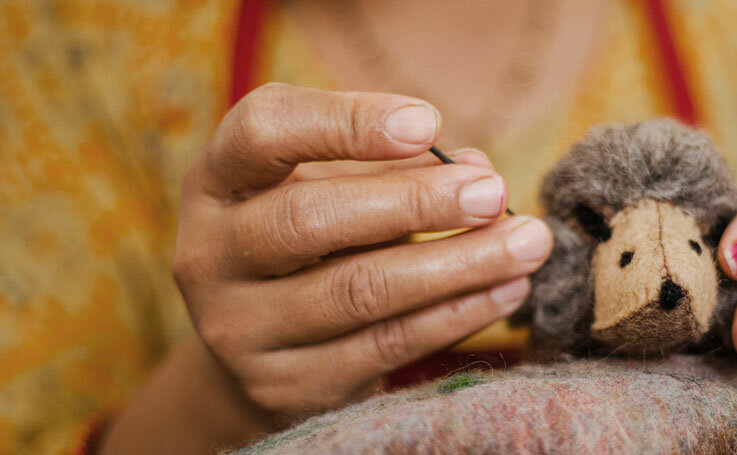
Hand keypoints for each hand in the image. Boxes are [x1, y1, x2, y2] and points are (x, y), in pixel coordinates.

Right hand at [172, 83, 553, 416]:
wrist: (256, 346)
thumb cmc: (309, 238)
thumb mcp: (328, 186)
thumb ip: (391, 166)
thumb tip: (474, 167)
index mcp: (217, 180)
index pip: (264, 132)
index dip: (344, 123)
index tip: (426, 122)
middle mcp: (211, 253)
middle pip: (310, 220)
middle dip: (415, 203)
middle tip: (492, 192)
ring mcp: (240, 328)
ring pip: (358, 292)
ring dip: (456, 264)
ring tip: (525, 242)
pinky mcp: (283, 385)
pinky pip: (385, 345)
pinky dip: (456, 314)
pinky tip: (505, 289)